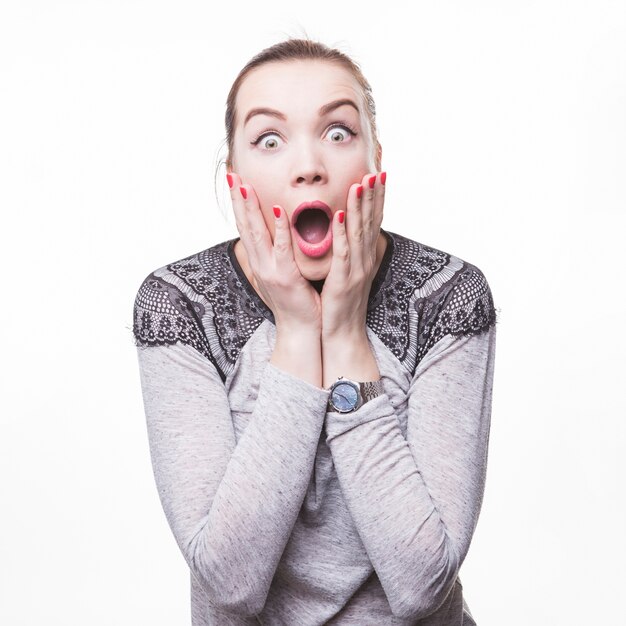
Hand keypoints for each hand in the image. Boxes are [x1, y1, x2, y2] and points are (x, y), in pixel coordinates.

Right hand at [227, 172, 321, 333]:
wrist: (301, 330)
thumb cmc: (296, 301)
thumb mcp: (284, 273)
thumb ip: (280, 253)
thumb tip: (281, 233)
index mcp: (260, 261)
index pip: (245, 226)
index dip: (238, 203)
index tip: (234, 179)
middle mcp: (260, 263)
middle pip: (245, 225)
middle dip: (237, 198)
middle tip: (231, 173)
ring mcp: (270, 270)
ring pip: (257, 233)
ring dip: (250, 207)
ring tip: (244, 185)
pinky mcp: (285, 277)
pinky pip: (282, 248)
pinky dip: (279, 227)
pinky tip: (277, 209)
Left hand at [321, 171, 385, 338]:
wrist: (343, 333)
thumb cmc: (343, 304)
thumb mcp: (350, 274)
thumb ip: (352, 253)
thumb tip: (348, 232)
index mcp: (365, 257)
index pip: (374, 222)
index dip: (378, 198)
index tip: (380, 175)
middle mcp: (365, 260)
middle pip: (370, 222)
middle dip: (373, 195)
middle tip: (375, 170)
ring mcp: (356, 270)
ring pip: (359, 233)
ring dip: (359, 207)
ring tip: (360, 184)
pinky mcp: (343, 280)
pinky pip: (343, 252)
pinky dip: (341, 232)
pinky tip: (338, 215)